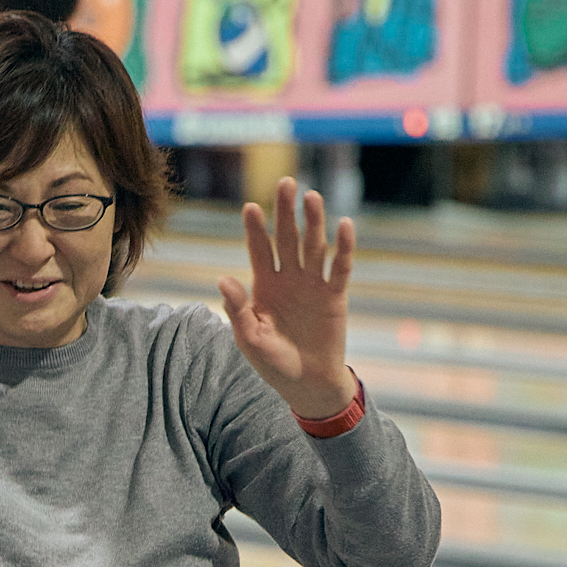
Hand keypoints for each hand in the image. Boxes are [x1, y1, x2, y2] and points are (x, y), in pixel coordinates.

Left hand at [216, 177, 359, 418]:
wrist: (306, 383)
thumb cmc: (273, 362)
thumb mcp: (249, 338)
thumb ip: (237, 309)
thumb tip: (222, 279)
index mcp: (264, 284)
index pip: (259, 249)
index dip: (256, 229)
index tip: (250, 207)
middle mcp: (289, 277)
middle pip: (287, 237)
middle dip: (285, 211)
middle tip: (285, 182)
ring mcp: (313, 283)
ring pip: (314, 246)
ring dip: (314, 222)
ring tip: (312, 197)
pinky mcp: (335, 295)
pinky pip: (340, 267)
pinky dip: (343, 248)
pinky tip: (344, 225)